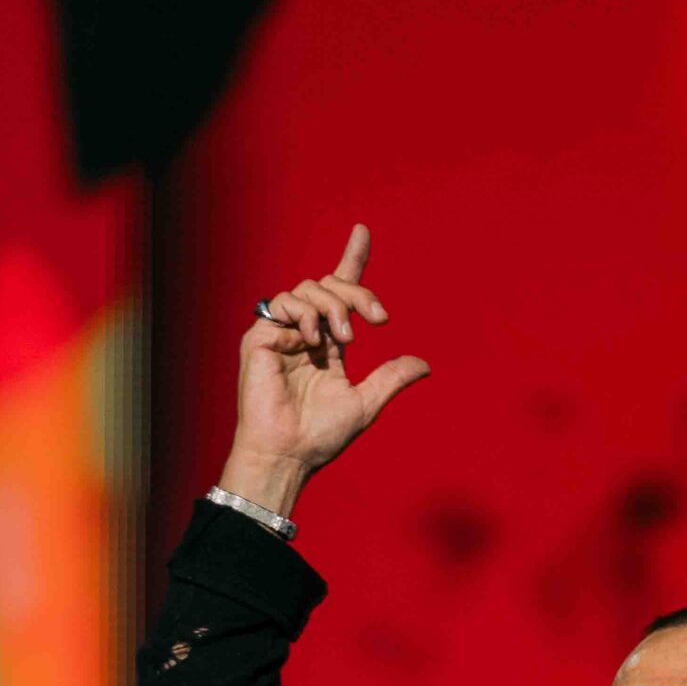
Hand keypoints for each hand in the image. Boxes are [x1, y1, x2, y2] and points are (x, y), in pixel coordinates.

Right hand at [219, 223, 430, 515]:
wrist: (288, 454)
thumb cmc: (321, 436)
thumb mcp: (365, 403)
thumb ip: (391, 378)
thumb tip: (425, 365)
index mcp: (329, 344)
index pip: (341, 293)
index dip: (352, 260)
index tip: (363, 231)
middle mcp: (305, 332)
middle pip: (331, 285)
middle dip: (358, 294)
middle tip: (378, 320)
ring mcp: (282, 332)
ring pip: (310, 288)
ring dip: (334, 306)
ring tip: (343, 341)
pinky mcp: (261, 337)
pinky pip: (283, 302)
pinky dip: (306, 315)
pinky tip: (314, 342)